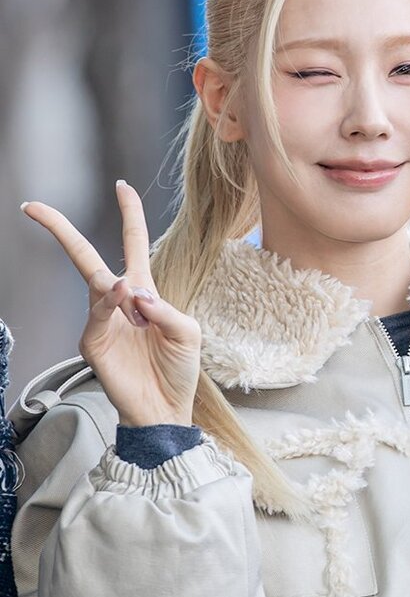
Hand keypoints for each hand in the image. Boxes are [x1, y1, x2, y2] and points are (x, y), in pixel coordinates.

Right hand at [21, 181, 201, 426]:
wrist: (165, 409)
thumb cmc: (178, 370)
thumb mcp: (188, 333)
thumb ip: (166, 309)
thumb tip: (136, 290)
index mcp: (145, 293)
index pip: (133, 244)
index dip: (129, 215)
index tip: (122, 187)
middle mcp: (119, 302)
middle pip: (86, 257)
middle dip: (61, 230)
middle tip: (35, 207)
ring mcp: (102, 322)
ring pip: (96, 284)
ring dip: (114, 285)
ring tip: (132, 297)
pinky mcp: (93, 343)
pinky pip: (97, 314)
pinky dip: (110, 302)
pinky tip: (124, 297)